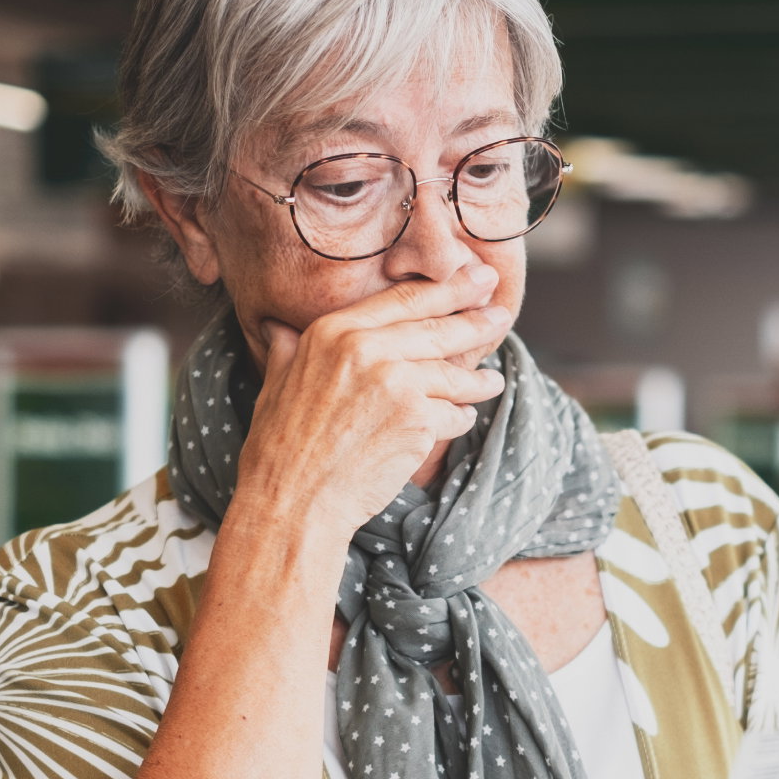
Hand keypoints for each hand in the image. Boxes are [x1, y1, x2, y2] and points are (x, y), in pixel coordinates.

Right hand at [233, 264, 513, 535]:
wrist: (293, 501)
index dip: (447, 287)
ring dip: (478, 380)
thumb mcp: (276, 384)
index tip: (475, 277)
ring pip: (453, 375)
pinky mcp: (418, 420)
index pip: (404, 299)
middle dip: (476, 320)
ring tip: (493, 381)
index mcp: (334, 332)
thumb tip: (279, 327)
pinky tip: (464, 419)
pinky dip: (461, 419)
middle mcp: (367, 348)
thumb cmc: (280, 448)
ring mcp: (396, 383)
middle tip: (501, 313)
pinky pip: (454, 415)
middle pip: (438, 328)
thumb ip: (288, 350)